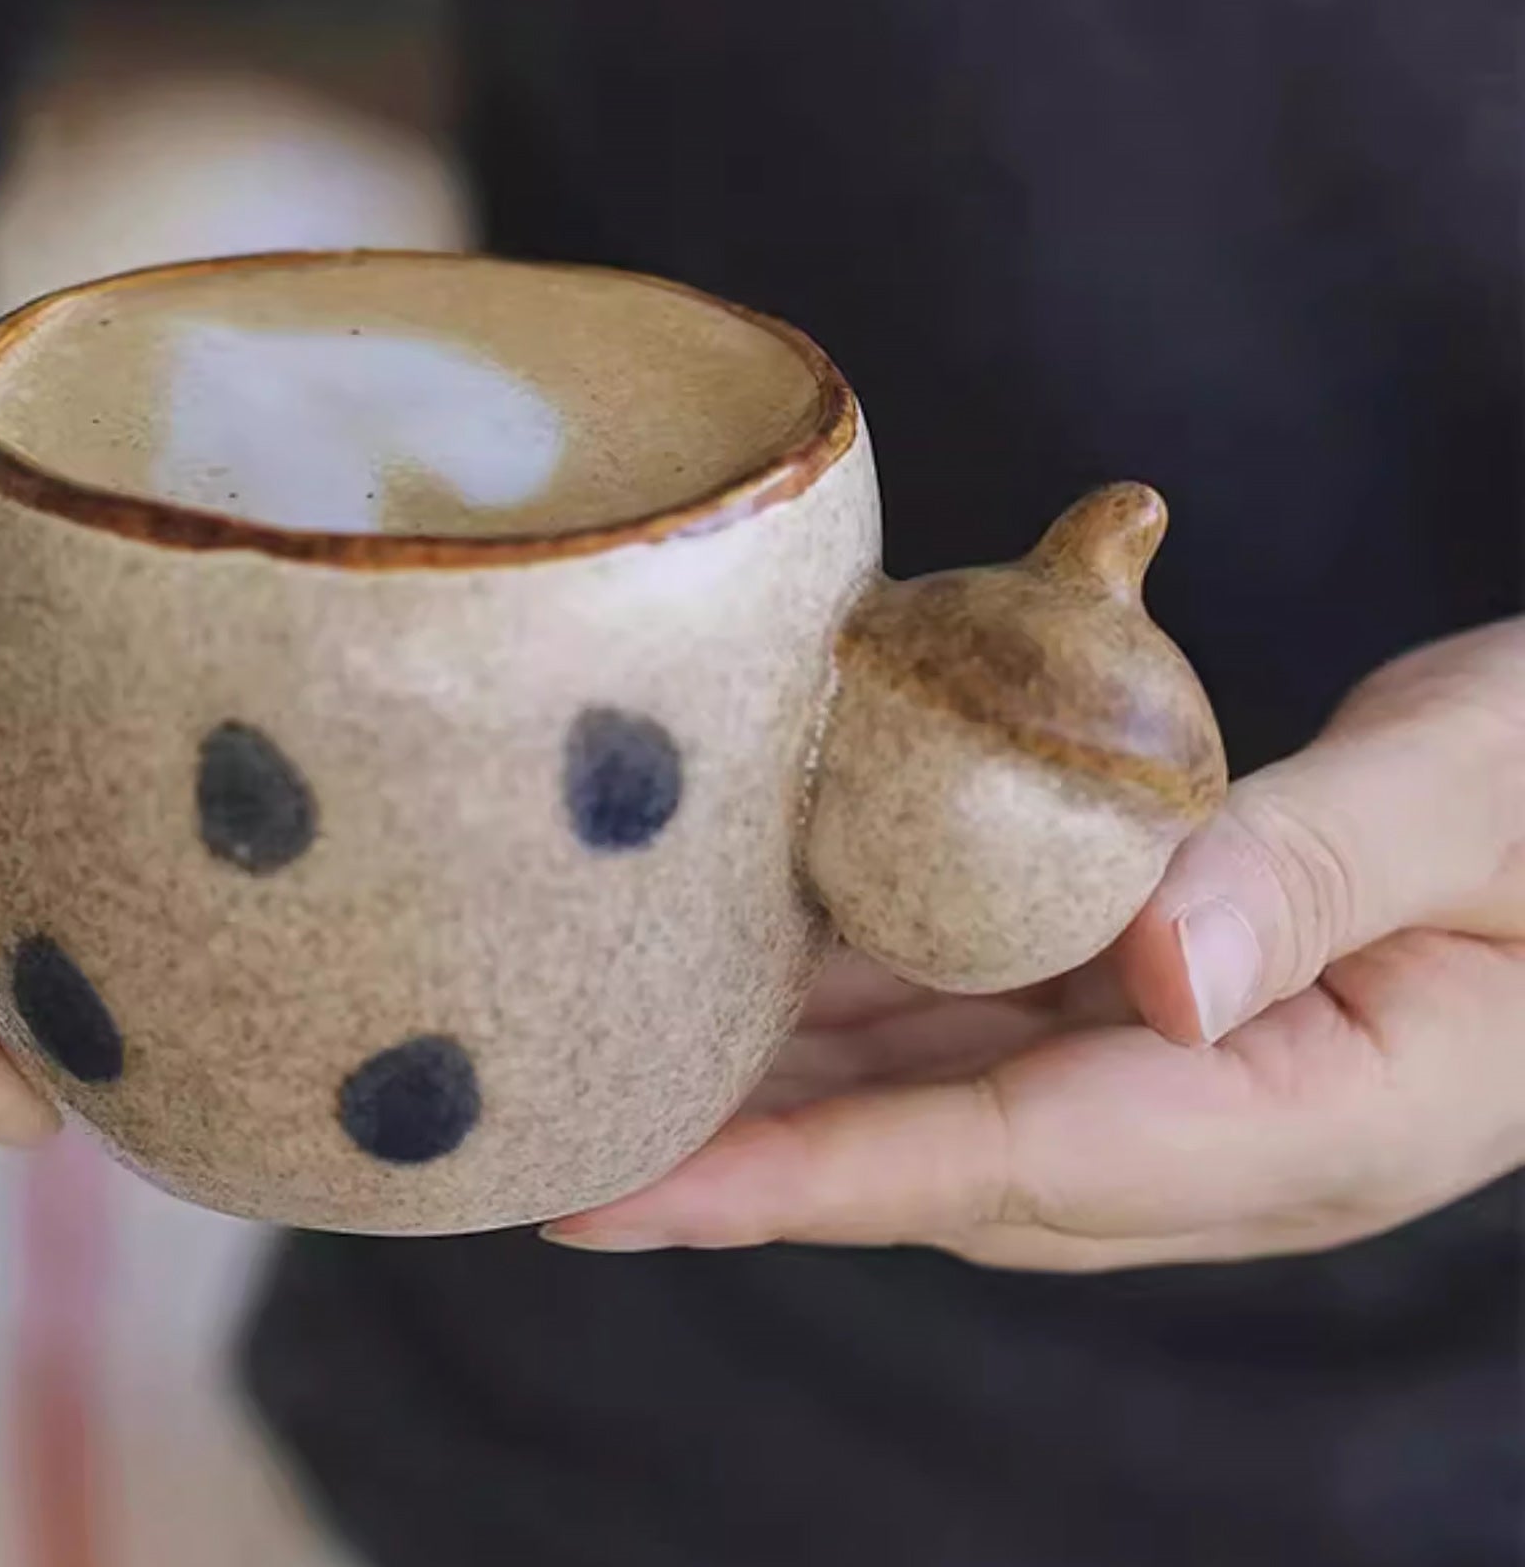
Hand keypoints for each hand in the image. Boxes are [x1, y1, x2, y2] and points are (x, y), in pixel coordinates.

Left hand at [548, 621, 1524, 1267]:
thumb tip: (1151, 976)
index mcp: (1311, 1116)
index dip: (809, 1179)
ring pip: (950, 1091)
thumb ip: (1311, 876)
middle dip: (751, 1152)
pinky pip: (997, 1015)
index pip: (1010, 1163)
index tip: (629, 1195)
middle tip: (566, 1124)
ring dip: (791, 1075)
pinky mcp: (1176, 1003)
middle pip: (942, 1154)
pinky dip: (875, 990)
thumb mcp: (1474, 804)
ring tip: (624, 1044)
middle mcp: (1224, 1124)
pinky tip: (774, 943)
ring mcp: (1195, 1070)